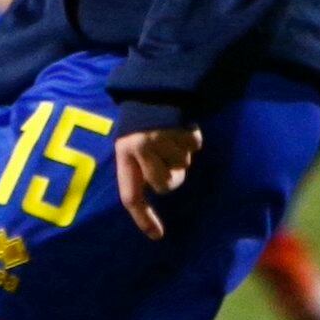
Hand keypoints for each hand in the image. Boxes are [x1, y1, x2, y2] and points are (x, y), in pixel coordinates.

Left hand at [114, 124, 198, 239]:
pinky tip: (182, 125)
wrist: (154, 83)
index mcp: (124, 152)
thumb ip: (137, 166)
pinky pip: (195, 147)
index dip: (144, 218)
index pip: (131, 195)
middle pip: (166, 185)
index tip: (157, 236)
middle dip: (171, 175)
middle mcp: (141, 147)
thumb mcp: (129, 141)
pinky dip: (192, 139)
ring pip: (183, 166)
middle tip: (167, 156)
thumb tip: (153, 196)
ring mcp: (163, 138)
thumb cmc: (140, 118)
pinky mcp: (182, 127)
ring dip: (181, 154)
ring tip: (171, 134)